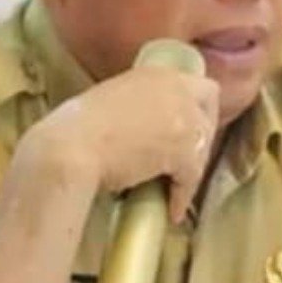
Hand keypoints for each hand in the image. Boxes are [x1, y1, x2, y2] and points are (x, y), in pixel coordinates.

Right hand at [35, 64, 219, 221]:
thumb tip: (145, 125)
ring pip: (203, 148)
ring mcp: (184, 119)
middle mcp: (178, 89)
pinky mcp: (183, 152)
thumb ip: (137, 104)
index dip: (200, 109)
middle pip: (209, 114)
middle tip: (186, 160)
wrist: (72, 146)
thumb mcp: (114, 98)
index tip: (190, 127)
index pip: (202, 87)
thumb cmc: (77, 124)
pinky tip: (172, 210)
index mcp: (158, 72)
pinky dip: (182, 196)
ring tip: (176, 189)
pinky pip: (192, 178)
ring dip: (192, 169)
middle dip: (201, 138)